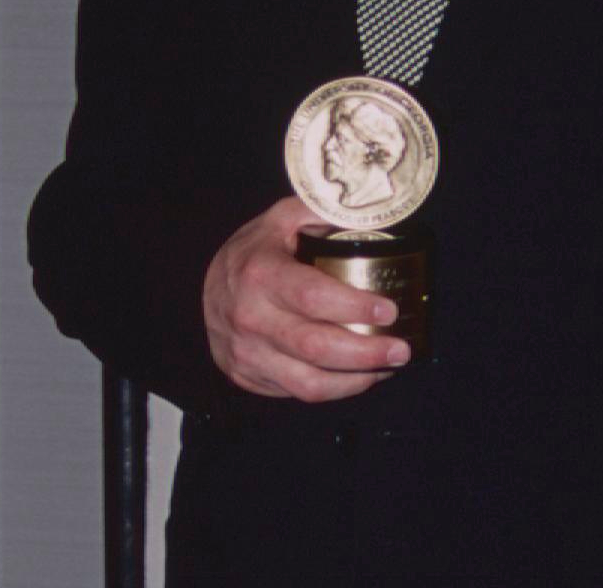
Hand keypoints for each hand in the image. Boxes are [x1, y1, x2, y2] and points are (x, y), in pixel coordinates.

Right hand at [203, 196, 410, 400]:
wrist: (201, 287)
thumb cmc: (252, 253)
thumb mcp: (280, 220)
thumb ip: (321, 211)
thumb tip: (369, 213)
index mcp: (262, 274)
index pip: (313, 296)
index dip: (354, 307)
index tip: (388, 310)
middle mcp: (251, 317)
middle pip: (316, 347)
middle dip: (367, 353)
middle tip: (401, 349)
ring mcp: (247, 353)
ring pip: (309, 382)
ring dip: (356, 380)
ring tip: (387, 368)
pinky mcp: (248, 376)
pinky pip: (297, 392)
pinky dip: (335, 389)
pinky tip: (358, 376)